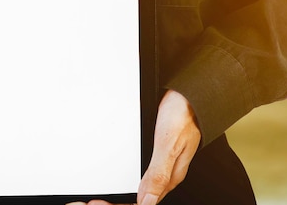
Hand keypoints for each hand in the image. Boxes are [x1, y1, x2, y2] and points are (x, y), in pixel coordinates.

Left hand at [67, 90, 201, 204]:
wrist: (190, 93)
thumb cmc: (183, 114)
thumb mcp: (169, 144)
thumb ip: (159, 173)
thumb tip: (148, 201)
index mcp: (171, 175)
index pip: (146, 201)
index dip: (124, 204)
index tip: (103, 203)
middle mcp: (168, 172)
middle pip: (142, 196)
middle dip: (119, 200)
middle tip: (96, 202)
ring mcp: (163, 162)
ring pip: (141, 185)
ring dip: (122, 191)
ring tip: (102, 195)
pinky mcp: (158, 152)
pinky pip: (141, 171)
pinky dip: (126, 176)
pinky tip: (117, 176)